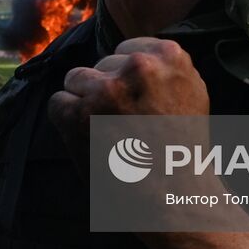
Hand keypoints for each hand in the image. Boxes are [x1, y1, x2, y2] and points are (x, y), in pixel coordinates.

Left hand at [47, 37, 208, 158]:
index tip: (136, 103)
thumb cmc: (181, 153)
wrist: (174, 197)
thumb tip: (132, 55)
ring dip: (85, 103)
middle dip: (107, 89)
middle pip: (102, 64)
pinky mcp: (80, 114)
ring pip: (76, 78)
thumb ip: (163, 71)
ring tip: (108, 133)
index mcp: (170, 57)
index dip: (127, 79)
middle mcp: (139, 67)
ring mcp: (107, 90)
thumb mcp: (190, 94)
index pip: (127, 50)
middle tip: (124, 124)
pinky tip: (88, 140)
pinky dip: (66, 122)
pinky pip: (57, 103)